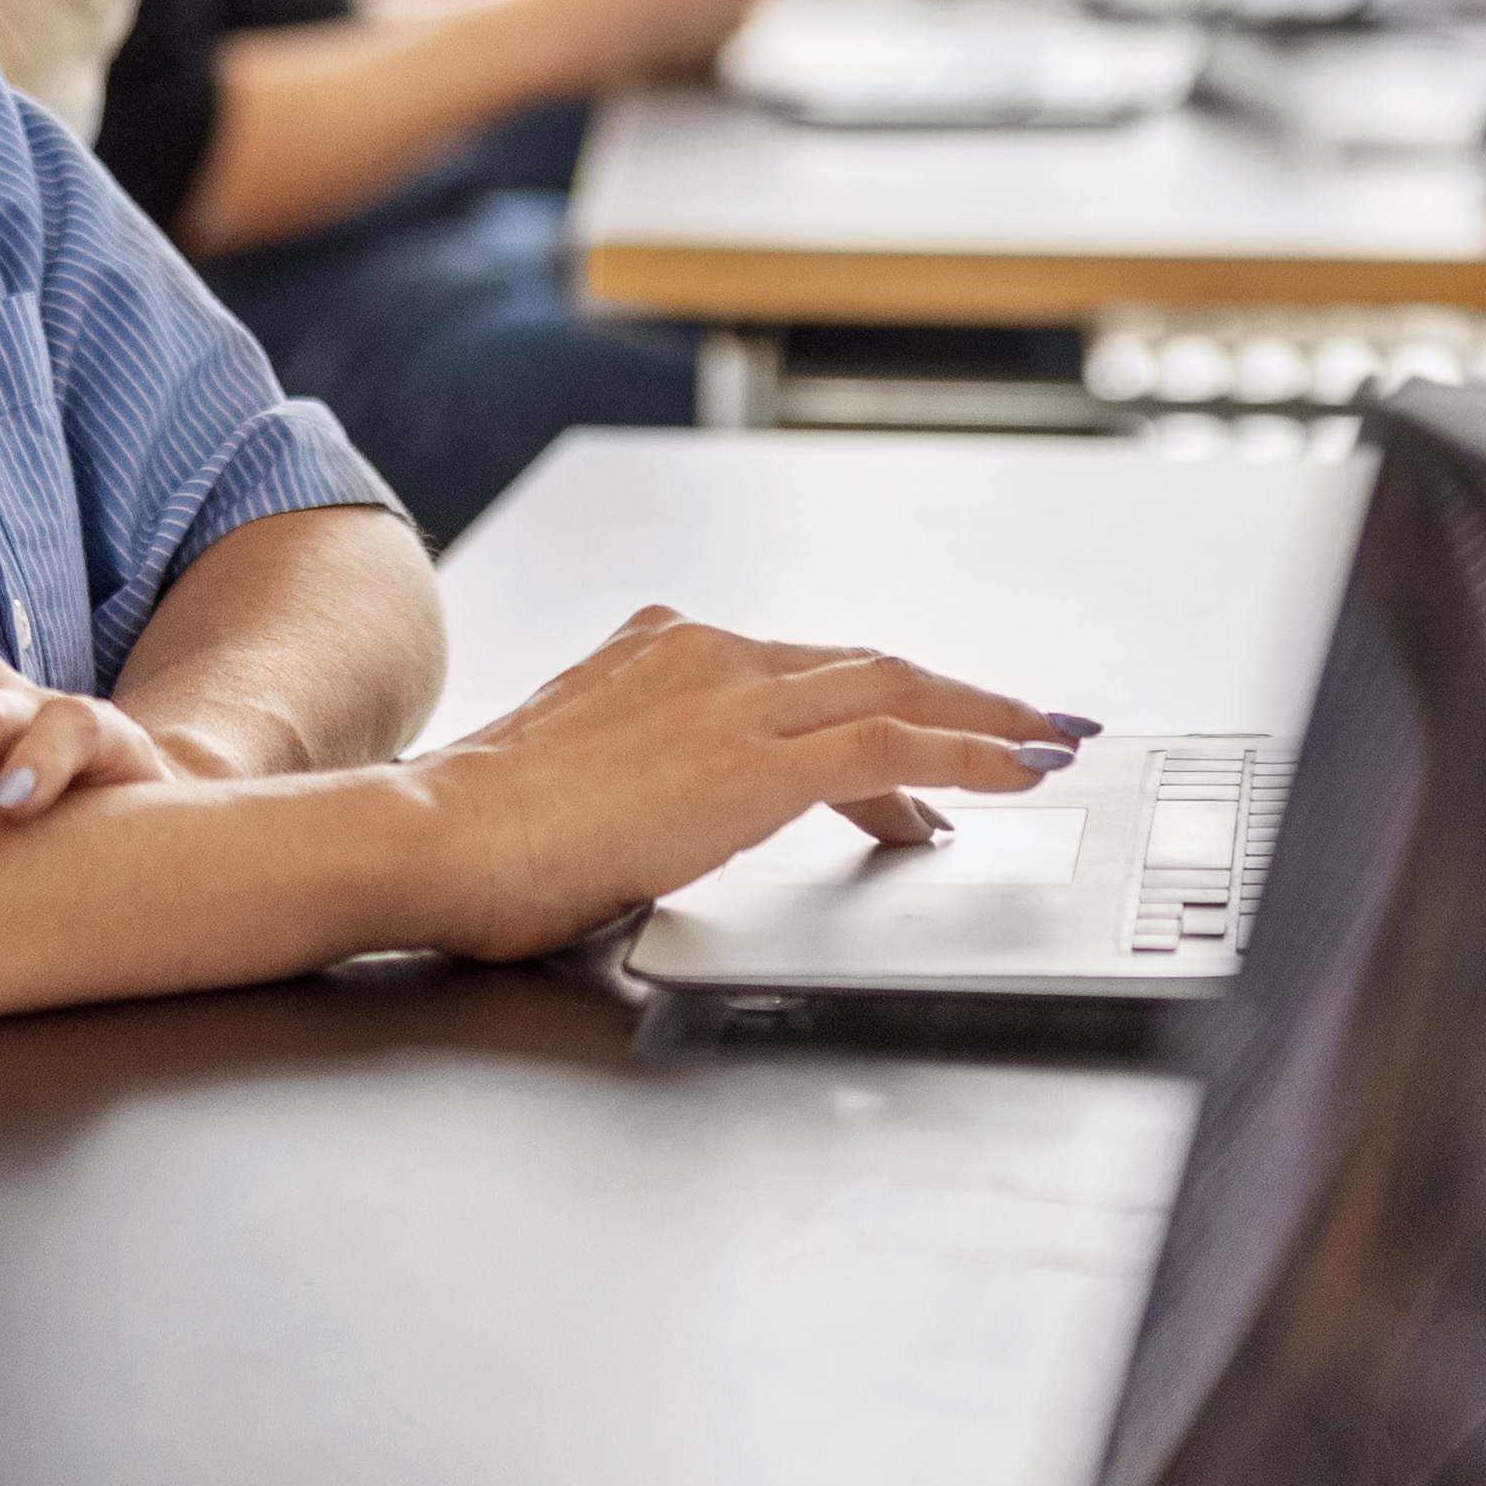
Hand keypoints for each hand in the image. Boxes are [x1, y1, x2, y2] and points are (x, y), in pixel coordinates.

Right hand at [390, 606, 1082, 963]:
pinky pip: (891, 741)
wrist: (437, 837)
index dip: (885, 700)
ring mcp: (730, 696)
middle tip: (1032, 722)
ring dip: (987, 718)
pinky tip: (1016, 774)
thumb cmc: (485, 834)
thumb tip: (688, 815)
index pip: (805, 670)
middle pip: (866, 661)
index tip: (937, 730)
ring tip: (1048, 745)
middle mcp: (704, 652)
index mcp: (660, 648)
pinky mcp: (750, 758)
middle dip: (962, 693)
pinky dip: (970, 752)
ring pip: (894, 687)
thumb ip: (648, 774)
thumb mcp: (582, 780)